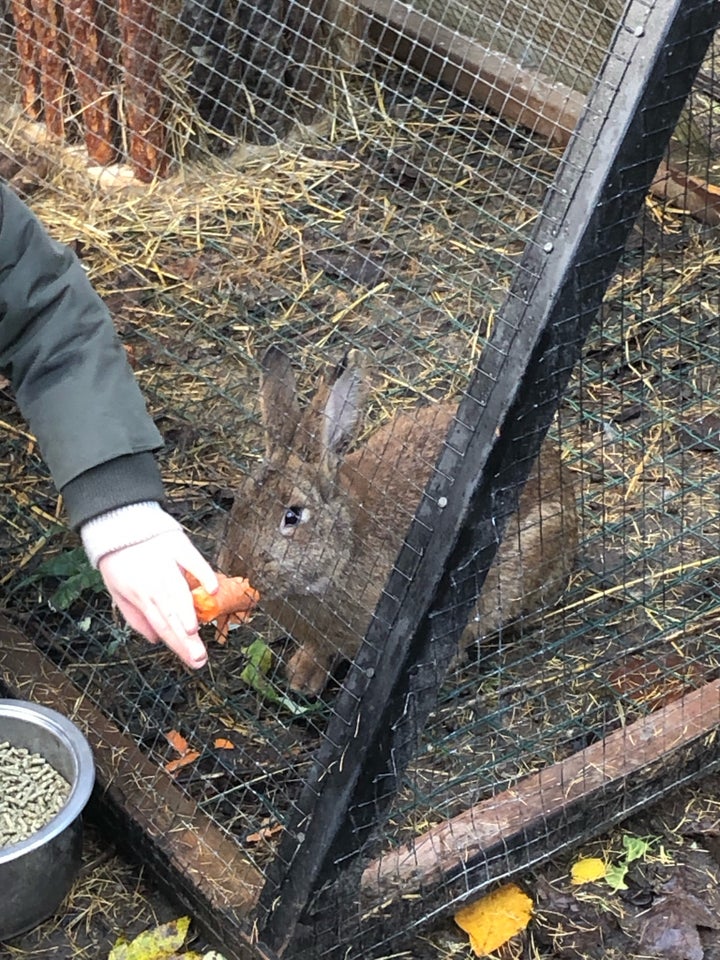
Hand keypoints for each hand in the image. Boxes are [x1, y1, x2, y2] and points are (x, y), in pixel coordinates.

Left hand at [98, 531, 218, 667]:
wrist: (117, 521)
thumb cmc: (118, 558)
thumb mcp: (117, 591)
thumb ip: (136, 617)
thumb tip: (155, 639)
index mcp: (140, 596)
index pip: (162, 626)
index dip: (177, 646)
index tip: (194, 662)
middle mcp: (153, 583)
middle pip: (171, 615)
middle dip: (185, 640)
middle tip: (199, 659)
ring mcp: (166, 564)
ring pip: (179, 593)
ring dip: (185, 613)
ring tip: (194, 633)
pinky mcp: (178, 545)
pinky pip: (193, 561)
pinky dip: (202, 574)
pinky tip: (212, 589)